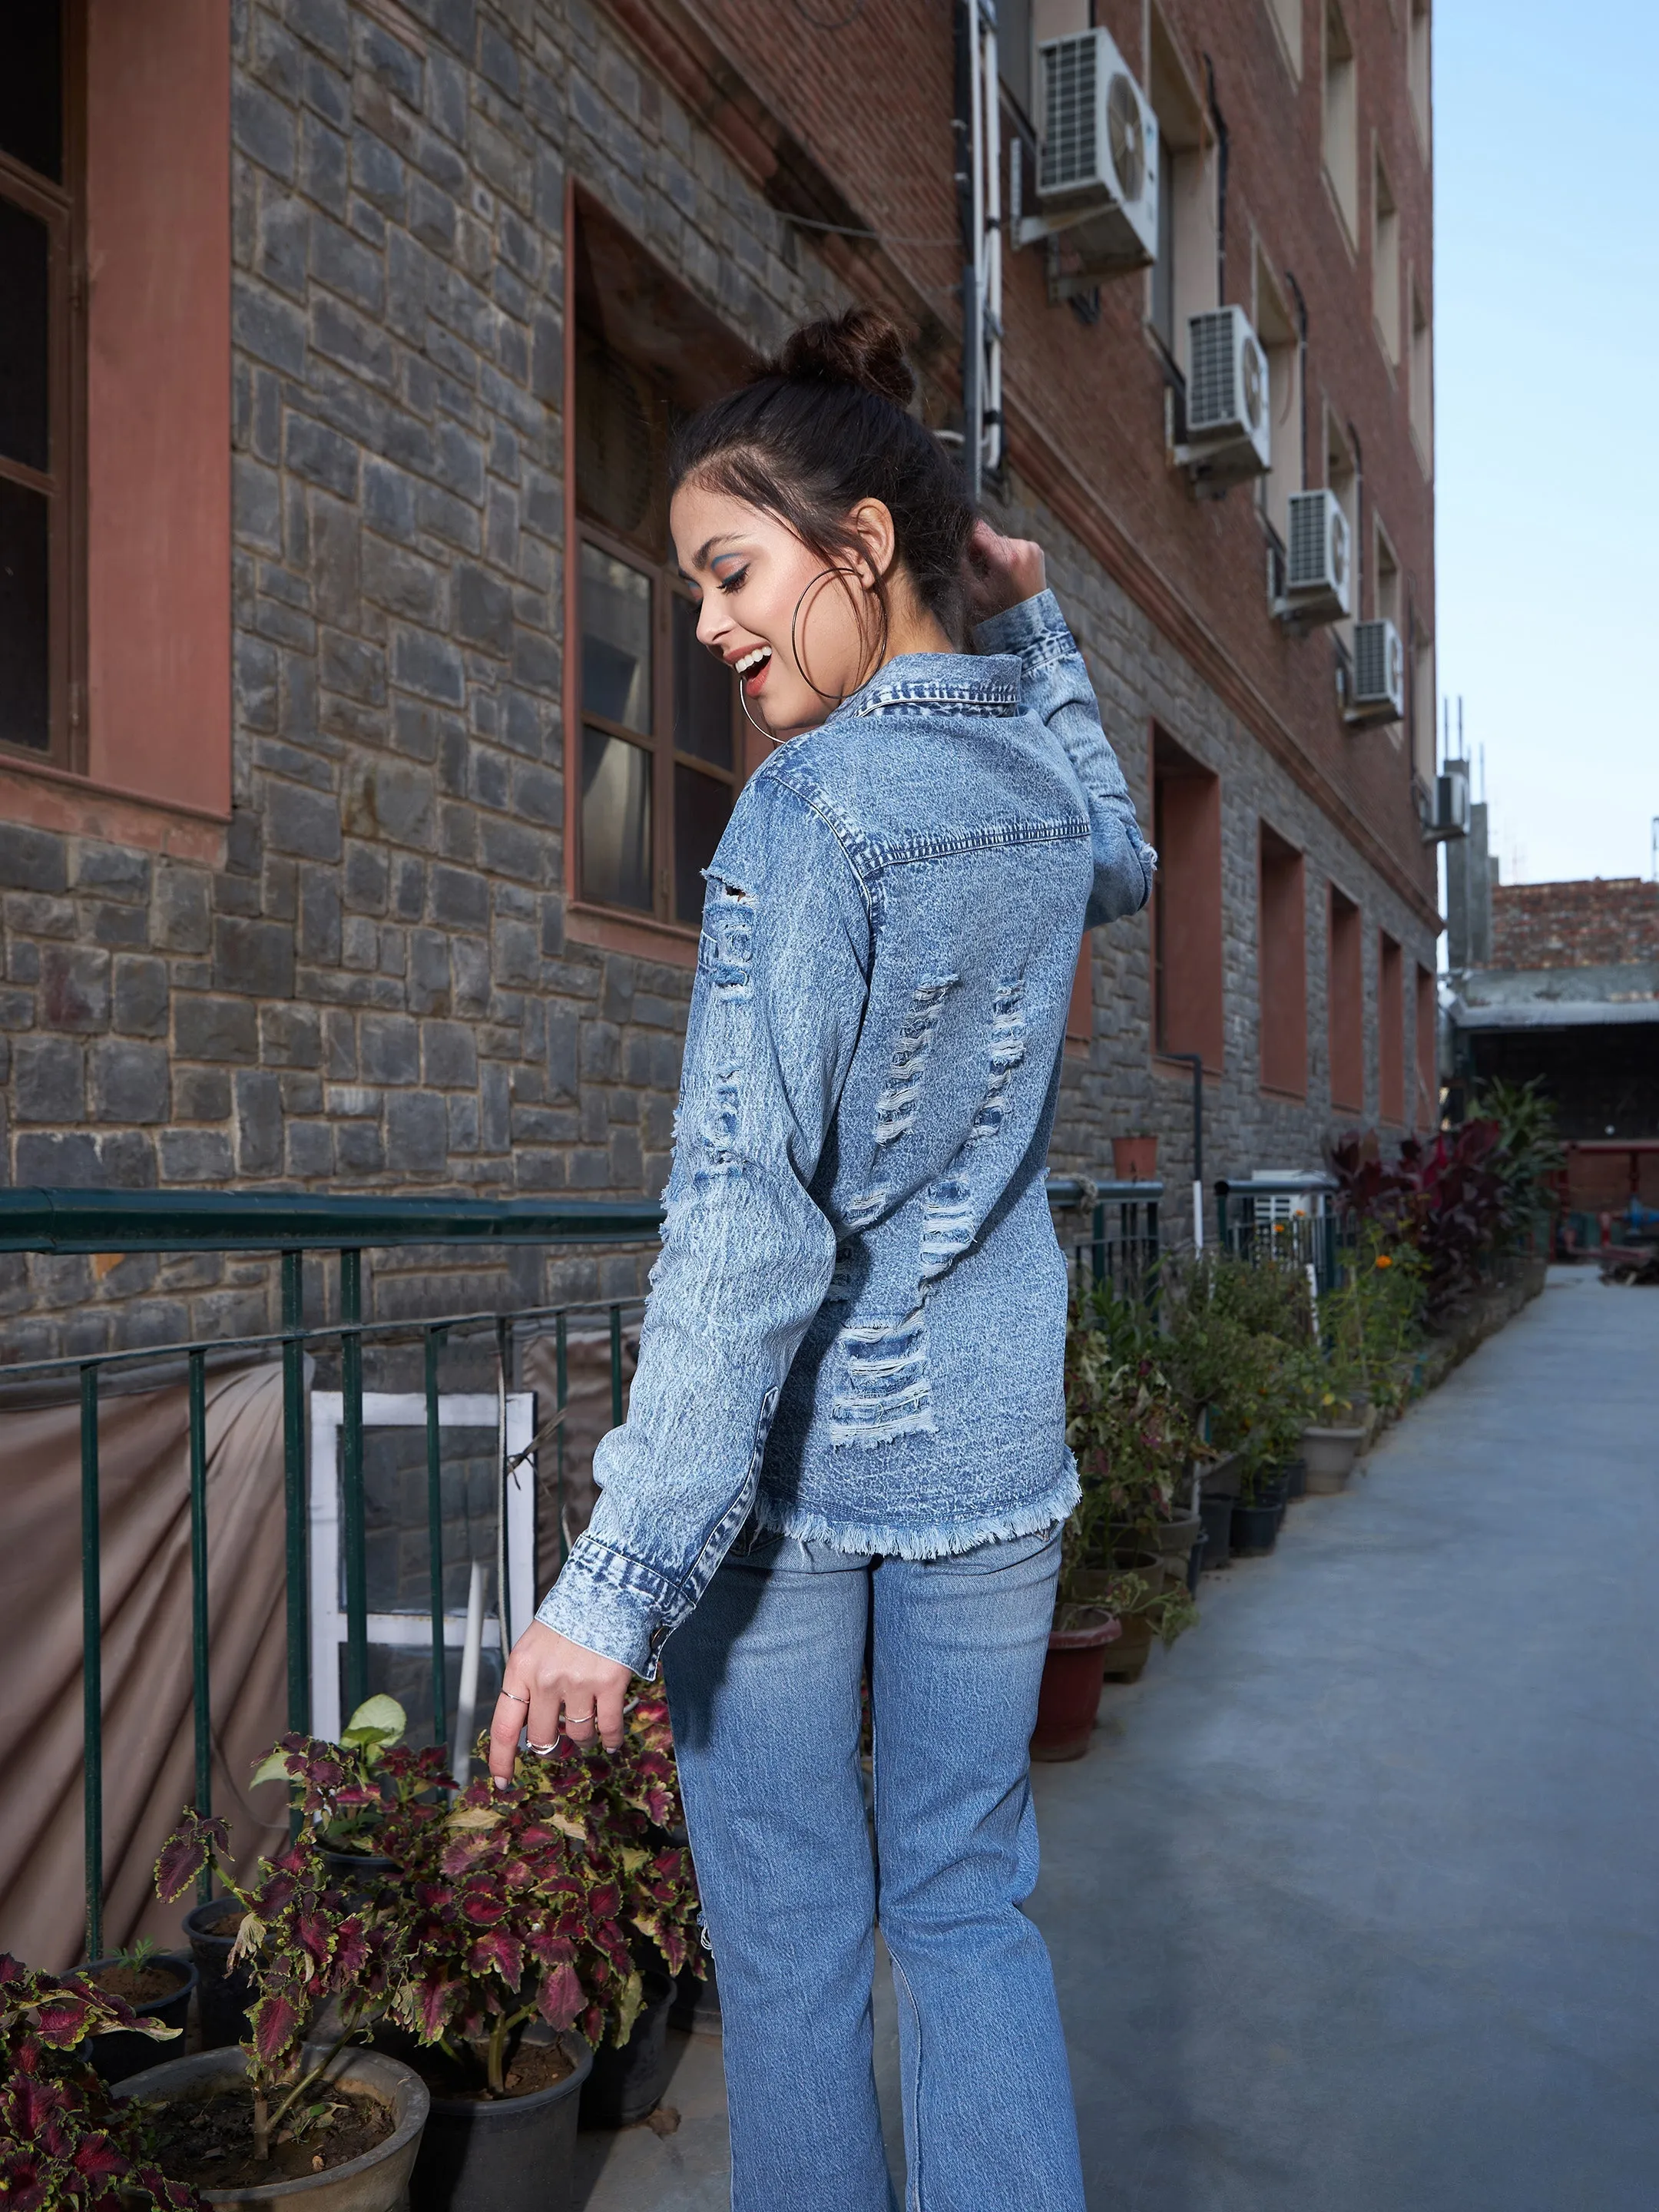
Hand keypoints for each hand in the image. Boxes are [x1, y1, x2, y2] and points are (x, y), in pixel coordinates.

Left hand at [487, 1620, 633, 1783]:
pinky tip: (612, 1740)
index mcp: (520, 1668)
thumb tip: (528, 1727)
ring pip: (578, 1734)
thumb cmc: (570, 1617)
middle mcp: (545, 1678)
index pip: (504, 1726)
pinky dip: (611, 1738)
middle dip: (551, 1747)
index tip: (502, 1780)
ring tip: (588, 1730)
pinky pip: (609, 1727)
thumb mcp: (534, 1646)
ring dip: (583, 1740)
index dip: (502, 1759)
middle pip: (544, 1737)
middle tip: (559, 1745)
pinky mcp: (609, 1682)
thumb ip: (527, 1683)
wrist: (608, 1588)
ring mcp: (578, 1682)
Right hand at [962, 519, 1045, 627]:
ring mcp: (1031, 548)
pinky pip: (1013, 546)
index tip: (962, 553)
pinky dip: (1006, 556)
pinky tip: (1007, 573)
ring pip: (1001, 542)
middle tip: (981, 574)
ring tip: (996, 577)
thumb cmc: (1000, 614)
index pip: (979, 530)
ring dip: (994, 554)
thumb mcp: (974, 593)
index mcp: (1007, 558)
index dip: (966, 539)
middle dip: (981, 551)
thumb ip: (962, 565)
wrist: (1029, 624)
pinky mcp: (1036, 550)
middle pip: (990, 536)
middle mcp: (1022, 548)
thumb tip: (956, 543)